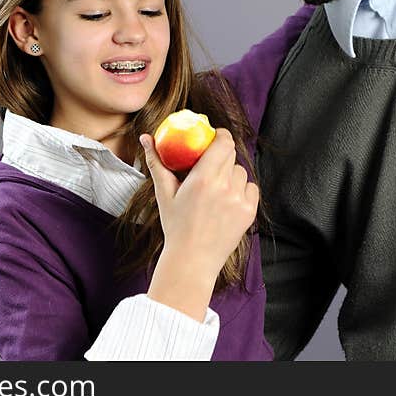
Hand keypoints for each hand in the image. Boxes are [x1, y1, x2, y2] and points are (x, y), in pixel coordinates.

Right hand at [140, 129, 258, 319]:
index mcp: (203, 179)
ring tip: (216, 187)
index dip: (221, 135)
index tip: (214, 136)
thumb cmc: (176, 226)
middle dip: (221, 155)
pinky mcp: (249, 212)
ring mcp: (239, 200)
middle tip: (211, 162)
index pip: (223, 142)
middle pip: (231, 155)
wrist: (192, 259)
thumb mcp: (164, 193)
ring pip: (241, 172)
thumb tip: (145, 138)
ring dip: (231, 174)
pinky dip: (241, 190)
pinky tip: (227, 200)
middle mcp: (224, 187)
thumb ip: (156, 162)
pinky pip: (250, 188)